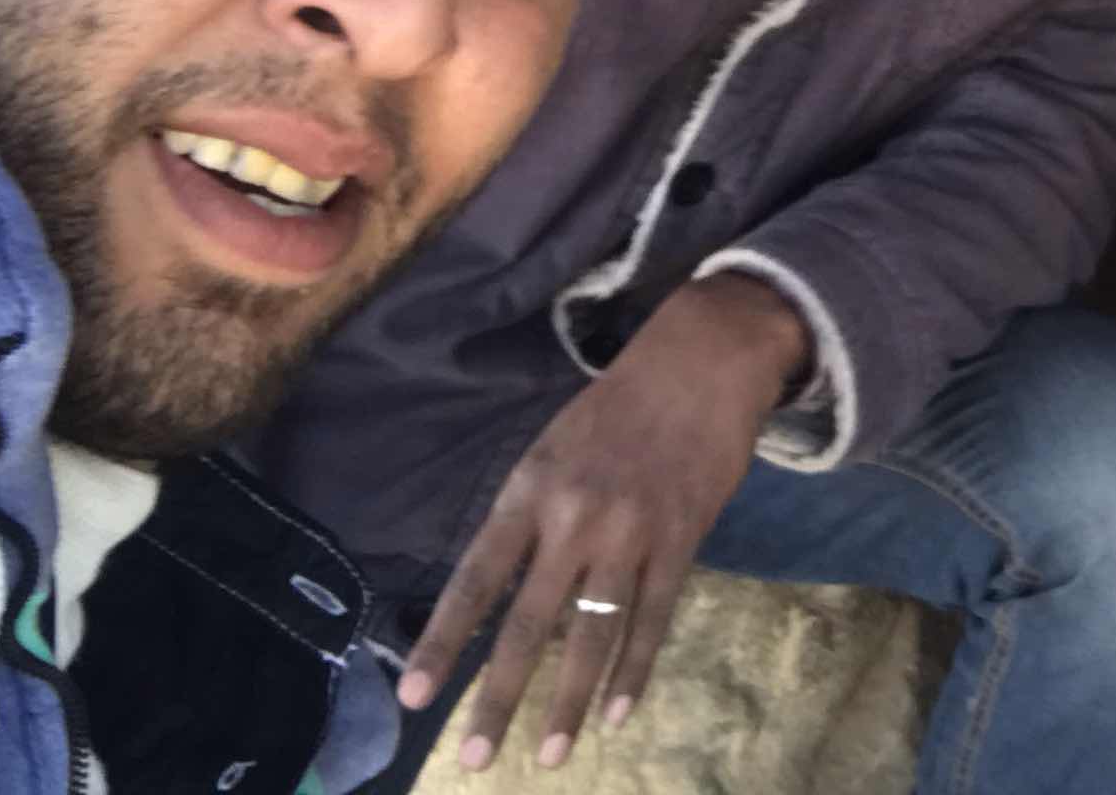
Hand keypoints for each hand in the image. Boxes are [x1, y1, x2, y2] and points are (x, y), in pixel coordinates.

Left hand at [395, 273, 807, 769]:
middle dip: (497, 698)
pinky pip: (653, 619)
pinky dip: (634, 670)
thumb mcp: (555, 448)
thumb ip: (535, 518)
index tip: (412, 698)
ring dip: (569, 702)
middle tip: (474, 761)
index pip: (477, 579)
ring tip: (550, 754)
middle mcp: (574, 518)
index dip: (442, 642)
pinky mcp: (681, 540)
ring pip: (592, 634)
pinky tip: (618, 712)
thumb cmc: (619, 404)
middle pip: (528, 624)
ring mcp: (631, 533)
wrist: (704, 360)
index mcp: (531, 489)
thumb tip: (512, 594)